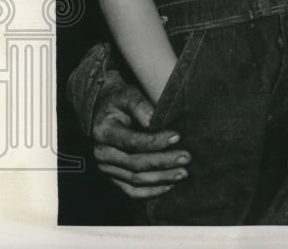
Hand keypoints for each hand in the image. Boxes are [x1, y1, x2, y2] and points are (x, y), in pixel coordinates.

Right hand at [91, 76, 189, 198]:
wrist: (101, 111)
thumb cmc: (118, 101)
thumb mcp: (127, 96)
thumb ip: (140, 106)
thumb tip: (156, 121)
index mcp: (104, 132)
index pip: (132, 142)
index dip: (155, 141)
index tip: (177, 136)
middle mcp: (102, 153)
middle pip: (135, 164)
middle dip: (163, 162)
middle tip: (186, 157)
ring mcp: (105, 168)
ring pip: (135, 180)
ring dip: (161, 179)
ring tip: (183, 173)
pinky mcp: (112, 177)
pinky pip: (130, 191)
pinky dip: (150, 192)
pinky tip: (169, 186)